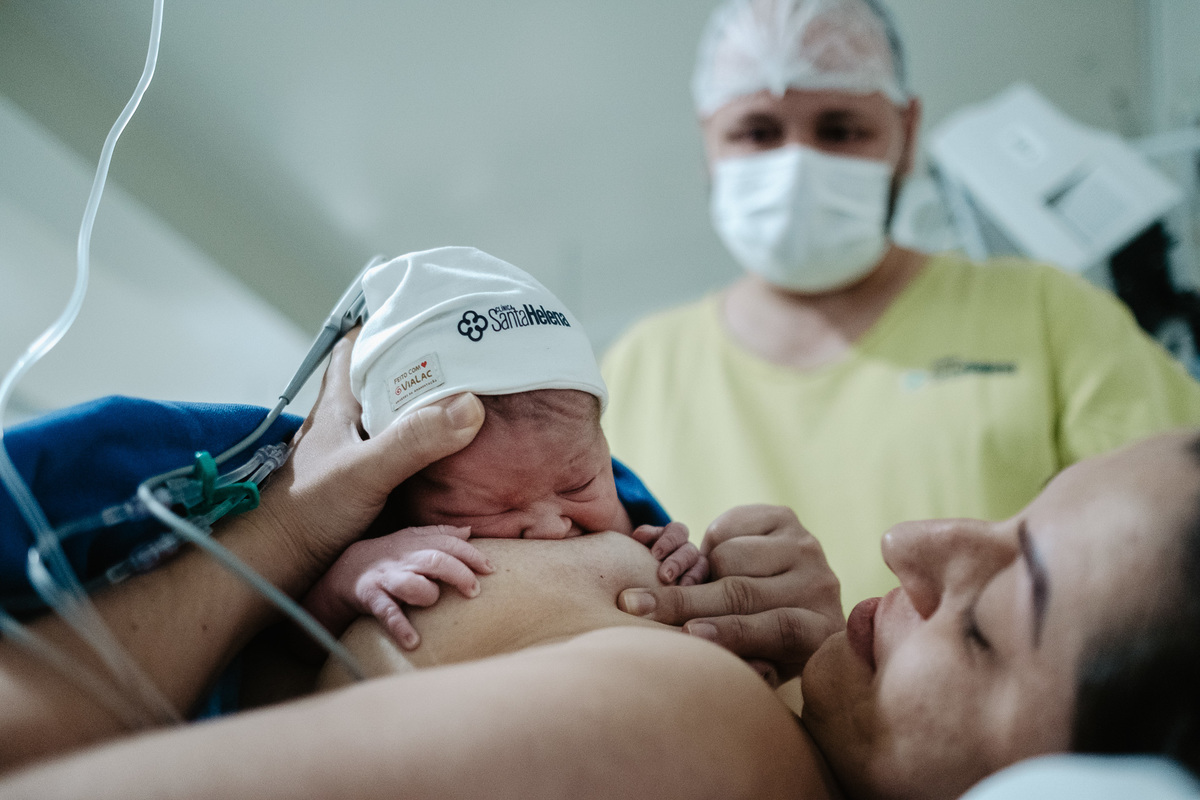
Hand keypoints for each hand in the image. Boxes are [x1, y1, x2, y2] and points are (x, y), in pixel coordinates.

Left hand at [251, 329, 485, 586]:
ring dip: (426, 403)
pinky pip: (403, 448)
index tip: (426, 313)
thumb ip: (414, 439)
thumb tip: (469, 406)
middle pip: (385, 376)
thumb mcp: (365, 471)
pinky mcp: (366, 481)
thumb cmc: (307, 513)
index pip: (358, 345)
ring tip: (471, 392)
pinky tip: (453, 448)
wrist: (278, 565)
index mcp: (339, 403)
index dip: (387, 323)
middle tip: (465, 351)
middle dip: (420, 361)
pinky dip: (427, 441)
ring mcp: (356, 452)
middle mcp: (348, 421)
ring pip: (396, 413)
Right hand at [302, 525, 492, 649]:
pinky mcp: (371, 598)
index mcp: (416, 543)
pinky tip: (413, 642)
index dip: (471, 554)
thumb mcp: (412, 541)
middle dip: (459, 574)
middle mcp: (404, 559)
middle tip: (474, 591)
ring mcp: (387, 578)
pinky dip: (400, 627)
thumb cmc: (390, 557)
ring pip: (411, 584)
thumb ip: (440, 535)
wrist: (345, 571)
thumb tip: (469, 530)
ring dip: (426, 595)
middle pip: (435, 560)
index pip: (448, 543)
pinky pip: (386, 612)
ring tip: (432, 603)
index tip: (490, 569)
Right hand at [617, 505, 843, 684]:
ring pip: (729, 555)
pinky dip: (710, 541)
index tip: (686, 634)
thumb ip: (745, 666)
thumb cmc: (770, 644)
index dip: (729, 632)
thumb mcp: (763, 665)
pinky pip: (728, 526)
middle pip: (744, 591)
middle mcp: (821, 587)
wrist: (792, 594)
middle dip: (683, 600)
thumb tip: (714, 660)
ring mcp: (806, 547)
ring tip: (693, 583)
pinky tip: (715, 558)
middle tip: (636, 605)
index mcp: (821, 632)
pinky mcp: (787, 519)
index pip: (778, 628)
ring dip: (699, 569)